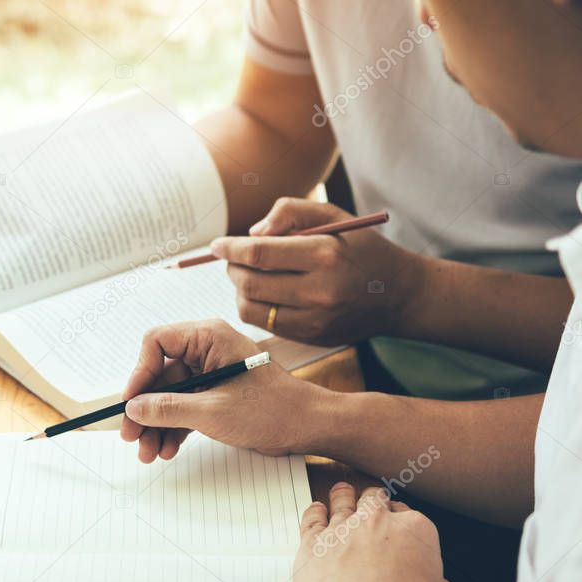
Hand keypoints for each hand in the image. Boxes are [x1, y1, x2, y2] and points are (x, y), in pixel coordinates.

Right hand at [119, 320, 332, 461]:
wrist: (308, 427)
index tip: (130, 404)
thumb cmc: (272, 410)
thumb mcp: (212, 412)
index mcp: (208, 337)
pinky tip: (168, 449)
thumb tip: (134, 409)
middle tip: (131, 437)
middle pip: (159, 375)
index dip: (138, 373)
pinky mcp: (216, 393)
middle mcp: (207, 350)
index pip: (156, 343)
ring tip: (149, 453)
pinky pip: (185, 406)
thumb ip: (168, 409)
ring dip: (157, 425)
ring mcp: (211, 372)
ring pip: (170, 395)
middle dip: (145, 409)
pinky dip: (175, 427)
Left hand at [210, 198, 424, 345]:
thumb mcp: (333, 216)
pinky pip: (265, 324)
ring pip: (250, 308)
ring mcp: (315, 320)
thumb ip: (289, 212)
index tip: (216, 244)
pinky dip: (255, 306)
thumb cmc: (360, 248)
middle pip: (249, 282)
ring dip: (239, 289)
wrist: (398, 295)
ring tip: (248, 274)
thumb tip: (251, 233)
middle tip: (232, 257)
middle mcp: (320, 291)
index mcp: (325, 255)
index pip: (259, 253)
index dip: (230, 248)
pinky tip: (265, 293)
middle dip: (231, 267)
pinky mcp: (312, 337)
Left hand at [294, 483, 464, 581]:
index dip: (404, 522)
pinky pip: (311, 518)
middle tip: (373, 507)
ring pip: (342, 500)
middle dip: (375, 502)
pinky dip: (314, 512)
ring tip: (342, 494)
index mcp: (414, 531)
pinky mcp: (312, 543)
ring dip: (343, 496)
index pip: (410, 515)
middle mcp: (376, 523)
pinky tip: (316, 511)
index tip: (400, 528)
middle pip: (374, 499)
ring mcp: (341, 530)